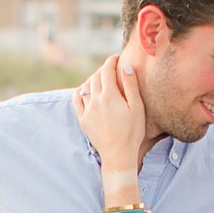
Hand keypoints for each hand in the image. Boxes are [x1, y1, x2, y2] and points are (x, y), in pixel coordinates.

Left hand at [73, 53, 144, 185]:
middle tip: (112, 68)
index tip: (117, 57)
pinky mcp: (83, 120)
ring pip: (86, 87)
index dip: (112, 60)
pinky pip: (76, 100)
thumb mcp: (137, 107)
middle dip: (103, 69)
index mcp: (109, 95)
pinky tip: (85, 91)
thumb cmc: (132, 132)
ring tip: (101, 79)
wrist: (118, 155)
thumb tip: (125, 66)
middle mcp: (95, 100)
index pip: (107, 70)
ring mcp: (87, 110)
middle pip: (96, 77)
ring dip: (93, 79)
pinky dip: (80, 92)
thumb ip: (130, 85)